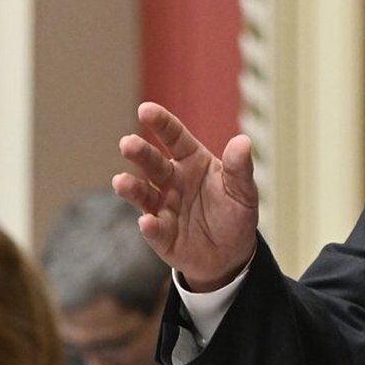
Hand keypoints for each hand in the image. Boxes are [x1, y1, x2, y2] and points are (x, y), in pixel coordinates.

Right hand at [113, 102, 259, 291]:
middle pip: (152, 163)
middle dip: (139, 153)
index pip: (174, 137)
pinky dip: (149, 226)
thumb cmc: (234, 214)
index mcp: (191, 161)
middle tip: (127, 144)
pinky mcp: (161, 235)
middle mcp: (171, 180)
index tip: (145, 110)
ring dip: (131, 188)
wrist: (231, 255)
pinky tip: (147, 222)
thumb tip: (243, 141)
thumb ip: (239, 168)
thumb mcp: (243, 191)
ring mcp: (163, 207)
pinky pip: (154, 229)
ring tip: (121, 182)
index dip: (160, 123)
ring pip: (143, 194)